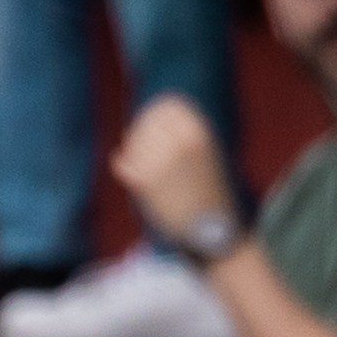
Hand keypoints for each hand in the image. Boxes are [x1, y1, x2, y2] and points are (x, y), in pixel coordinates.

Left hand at [111, 93, 241, 249]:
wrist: (214, 232)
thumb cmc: (210, 192)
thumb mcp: (206, 154)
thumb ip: (181, 135)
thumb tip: (145, 119)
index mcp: (199, 133)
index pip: (166, 104)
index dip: (155, 112)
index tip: (150, 120)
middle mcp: (180, 143)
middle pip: (146, 120)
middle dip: (140, 130)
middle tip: (136, 141)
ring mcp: (161, 161)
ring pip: (133, 141)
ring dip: (132, 148)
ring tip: (134, 158)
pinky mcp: (146, 181)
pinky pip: (124, 161)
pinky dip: (123, 163)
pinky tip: (122, 165)